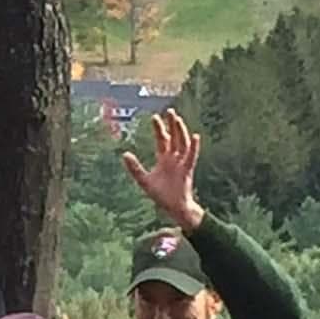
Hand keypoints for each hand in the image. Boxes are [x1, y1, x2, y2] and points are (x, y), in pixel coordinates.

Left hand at [121, 108, 203, 230]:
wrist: (173, 208)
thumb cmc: (161, 195)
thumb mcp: (144, 180)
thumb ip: (135, 167)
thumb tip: (124, 154)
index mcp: (164, 159)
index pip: (162, 140)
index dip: (159, 129)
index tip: (155, 117)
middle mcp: (174, 159)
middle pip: (174, 138)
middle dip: (172, 125)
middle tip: (170, 111)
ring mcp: (182, 164)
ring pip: (183, 144)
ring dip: (181, 131)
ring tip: (178, 119)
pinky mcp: (187, 171)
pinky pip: (191, 157)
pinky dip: (194, 147)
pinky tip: (195, 137)